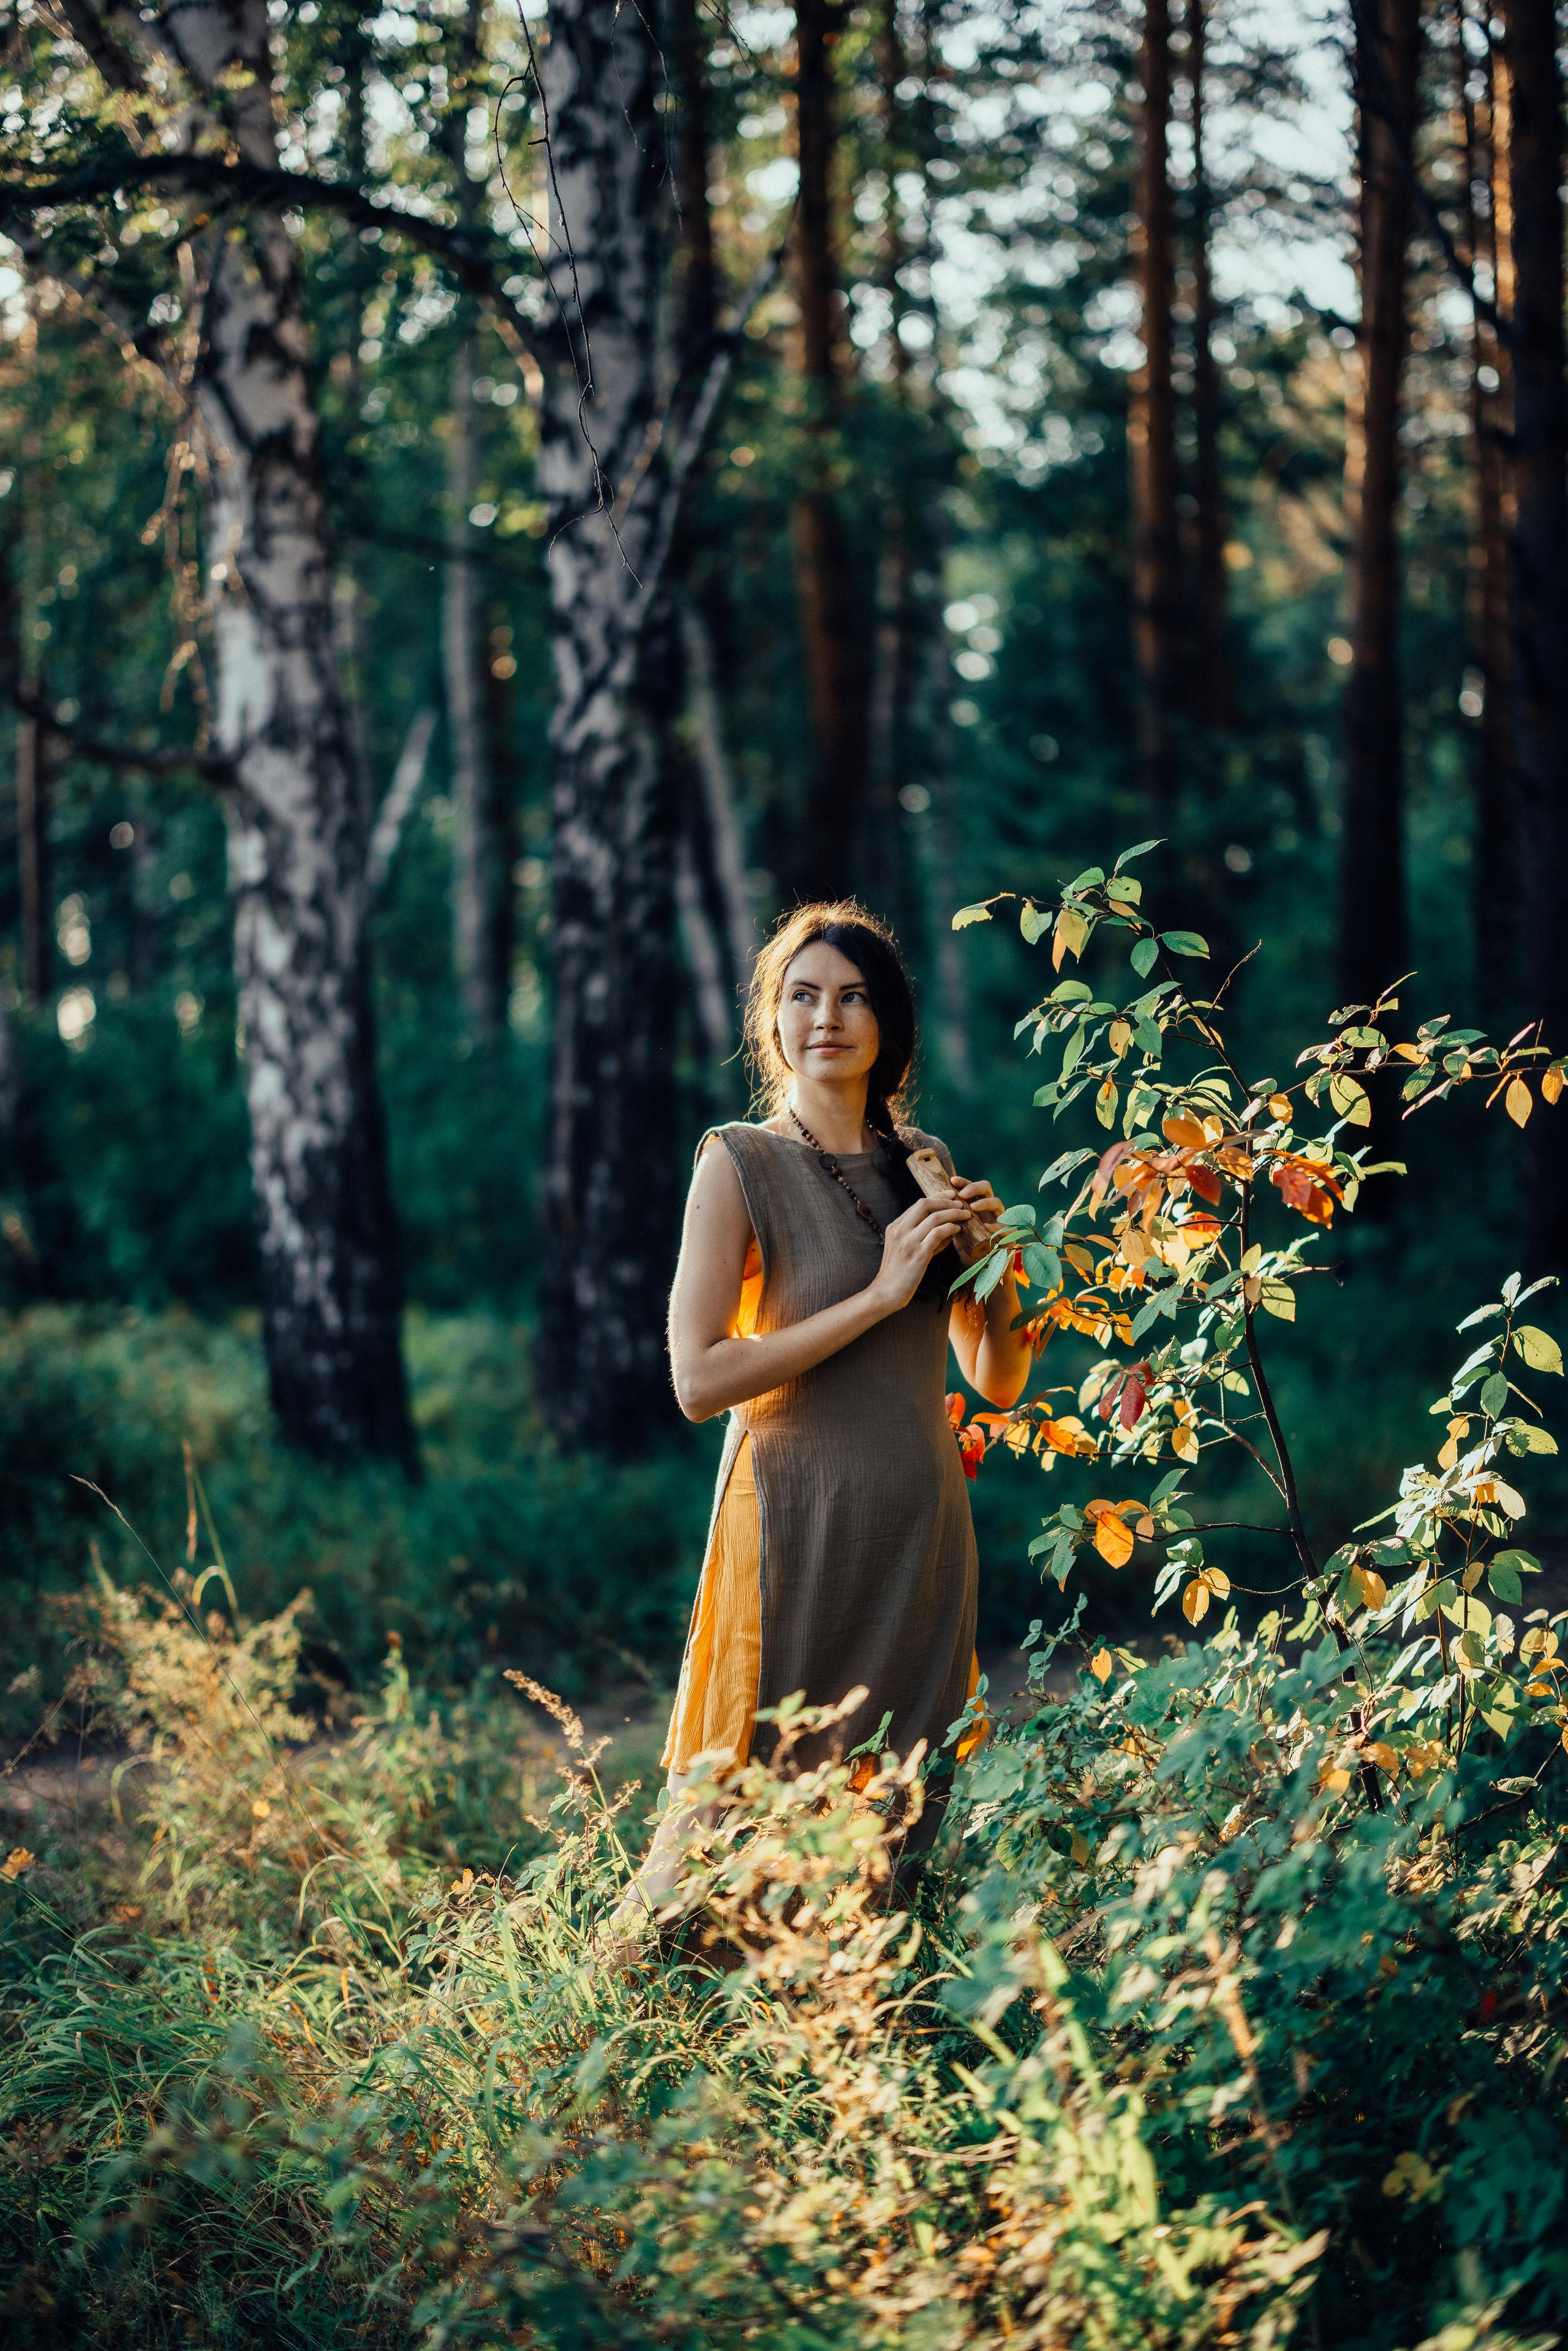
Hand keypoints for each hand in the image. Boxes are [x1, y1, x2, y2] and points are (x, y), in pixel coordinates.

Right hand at [869, 1195, 968, 1313]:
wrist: (887, 1292)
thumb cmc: (899, 1273)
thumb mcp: (907, 1250)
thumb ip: (924, 1238)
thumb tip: (948, 1230)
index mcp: (895, 1227)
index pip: (918, 1204)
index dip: (937, 1197)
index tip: (950, 1195)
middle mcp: (900, 1230)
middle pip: (925, 1204)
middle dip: (945, 1201)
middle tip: (960, 1203)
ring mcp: (908, 1241)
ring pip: (934, 1217)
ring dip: (953, 1213)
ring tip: (964, 1215)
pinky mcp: (918, 1253)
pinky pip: (938, 1233)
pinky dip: (950, 1228)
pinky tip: (957, 1230)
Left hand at [948, 1173, 1003, 1265]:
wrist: (982, 1266)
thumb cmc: (967, 1245)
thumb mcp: (957, 1229)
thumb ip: (949, 1218)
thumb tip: (929, 1207)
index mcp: (976, 1204)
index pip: (971, 1186)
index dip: (963, 1182)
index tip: (952, 1181)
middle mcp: (988, 1208)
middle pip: (986, 1188)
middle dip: (974, 1188)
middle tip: (963, 1194)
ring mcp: (999, 1218)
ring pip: (997, 1203)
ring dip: (985, 1203)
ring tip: (973, 1208)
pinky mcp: (1008, 1233)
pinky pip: (1006, 1225)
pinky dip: (997, 1226)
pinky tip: (988, 1227)